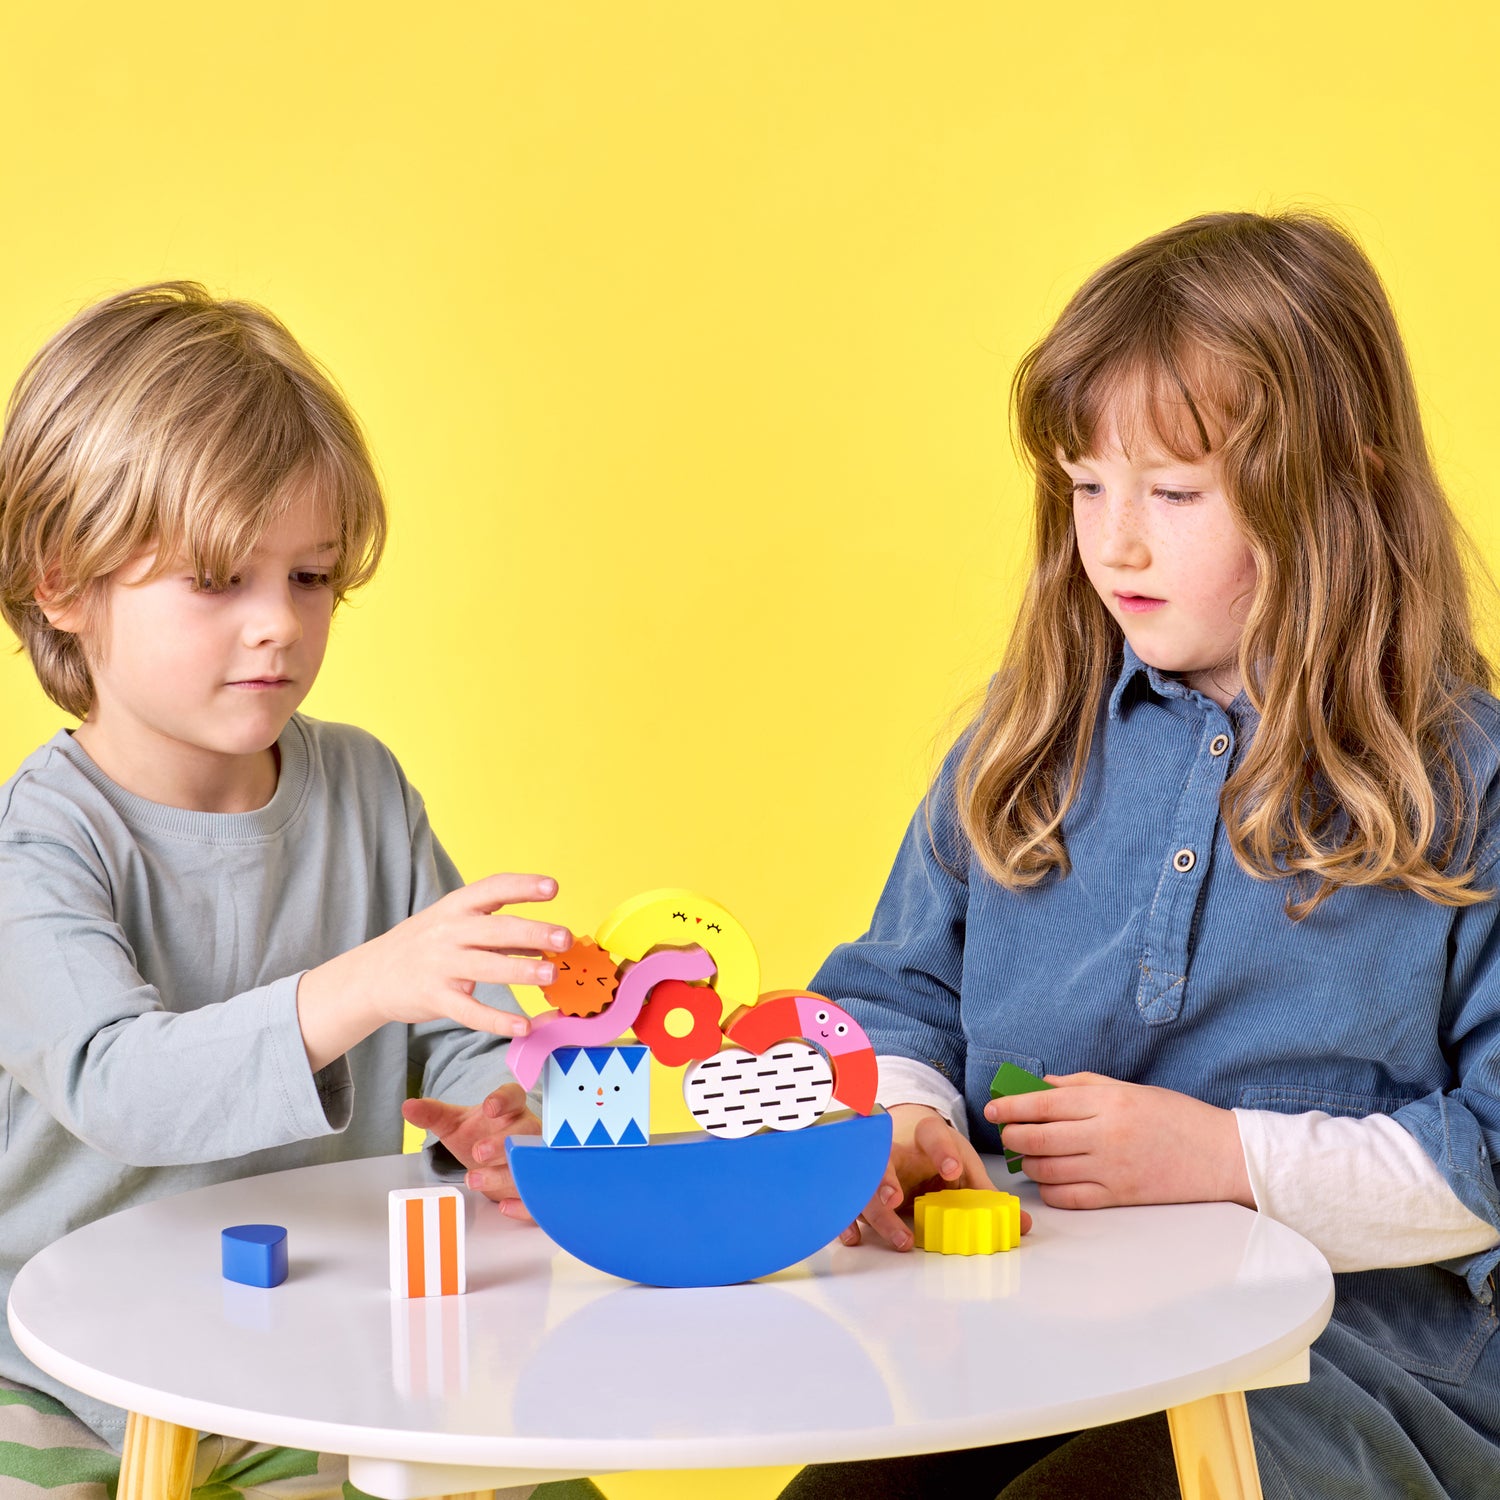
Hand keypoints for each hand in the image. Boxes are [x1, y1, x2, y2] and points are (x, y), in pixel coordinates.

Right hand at [298, 873, 570, 1070]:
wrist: (370, 975)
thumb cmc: (424, 945)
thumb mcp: (455, 926)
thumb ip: (499, 932)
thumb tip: (547, 941)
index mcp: (455, 907)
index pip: (492, 888)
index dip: (523, 886)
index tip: (553, 887)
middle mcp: (448, 932)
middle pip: (495, 929)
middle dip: (533, 932)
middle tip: (564, 938)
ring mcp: (440, 965)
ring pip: (486, 966)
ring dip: (522, 970)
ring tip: (552, 974)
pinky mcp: (435, 998)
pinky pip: (470, 1011)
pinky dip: (498, 1020)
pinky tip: (523, 1026)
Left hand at [402, 1081, 539, 1218]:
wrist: (496, 1161)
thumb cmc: (479, 1136)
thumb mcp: (455, 1125)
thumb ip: (433, 1114)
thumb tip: (408, 1107)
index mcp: (509, 1109)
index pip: (513, 1096)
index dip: (504, 1100)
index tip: (489, 1107)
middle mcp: (527, 1131)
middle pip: (524, 1133)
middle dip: (502, 1143)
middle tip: (478, 1152)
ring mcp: (535, 1159)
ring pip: (530, 1166)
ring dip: (504, 1174)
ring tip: (475, 1180)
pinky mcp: (537, 1185)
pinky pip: (539, 1195)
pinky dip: (524, 1204)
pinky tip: (504, 1206)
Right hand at [840, 1103, 1032, 1250]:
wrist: (905, 1129)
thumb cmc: (936, 1151)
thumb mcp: (963, 1165)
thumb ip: (987, 1193)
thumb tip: (1024, 1224)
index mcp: (926, 1135)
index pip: (931, 1133)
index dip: (940, 1150)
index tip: (951, 1170)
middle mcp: (895, 1147)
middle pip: (884, 1158)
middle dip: (885, 1179)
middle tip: (895, 1200)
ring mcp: (872, 1165)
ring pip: (861, 1182)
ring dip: (872, 1206)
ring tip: (896, 1234)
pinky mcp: (859, 1186)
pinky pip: (845, 1199)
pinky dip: (847, 1218)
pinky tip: (853, 1237)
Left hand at [984, 1071, 1253, 1209]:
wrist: (1220, 1155)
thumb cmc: (1175, 1115)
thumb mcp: (1128, 1089)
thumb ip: (1081, 1085)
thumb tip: (1040, 1085)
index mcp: (1108, 1103)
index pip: (1043, 1104)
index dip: (1011, 1106)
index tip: (992, 1108)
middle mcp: (1105, 1136)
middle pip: (1038, 1139)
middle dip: (1013, 1136)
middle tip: (1006, 1133)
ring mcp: (1111, 1170)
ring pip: (1048, 1170)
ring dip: (1028, 1164)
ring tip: (1025, 1155)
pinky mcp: (1119, 1197)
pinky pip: (1070, 1197)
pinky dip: (1050, 1190)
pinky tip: (1047, 1180)